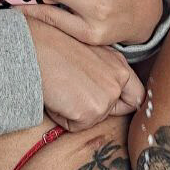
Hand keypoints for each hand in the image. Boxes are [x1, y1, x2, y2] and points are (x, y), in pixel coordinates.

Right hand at [22, 15, 144, 130]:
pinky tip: (55, 95)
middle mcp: (118, 80)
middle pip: (113, 112)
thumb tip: (93, 89)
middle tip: (72, 92)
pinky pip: (74, 125)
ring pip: (91, 120)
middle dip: (93, 110)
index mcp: (119, 63)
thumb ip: (100, 71)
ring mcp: (106, 96)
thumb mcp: (86, 52)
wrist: (33, 45)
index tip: (103, 103)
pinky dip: (61, 116)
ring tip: (60, 87)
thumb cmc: (51, 44)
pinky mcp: (90, 111)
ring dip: (73, 111)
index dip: (120, 104)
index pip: (135, 96)